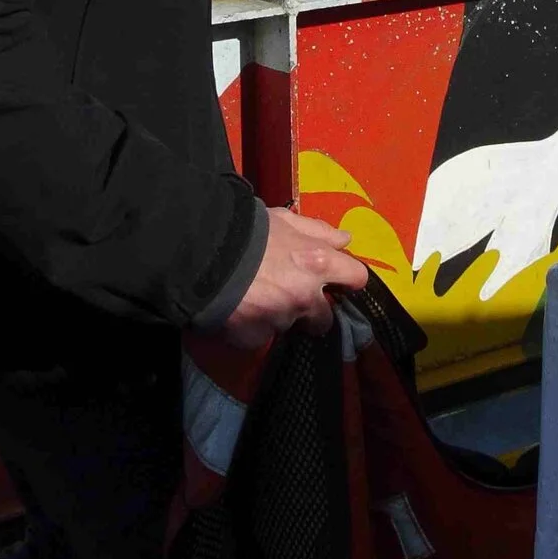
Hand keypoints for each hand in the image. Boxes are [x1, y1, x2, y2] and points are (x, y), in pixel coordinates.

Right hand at [218, 207, 371, 349]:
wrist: (201, 253)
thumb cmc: (245, 231)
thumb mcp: (283, 220)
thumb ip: (317, 230)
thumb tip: (345, 239)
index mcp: (318, 263)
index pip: (356, 278)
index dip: (348, 280)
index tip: (338, 283)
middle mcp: (306, 297)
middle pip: (324, 319)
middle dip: (312, 312)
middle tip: (290, 298)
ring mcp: (281, 321)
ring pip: (287, 325)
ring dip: (276, 315)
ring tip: (253, 297)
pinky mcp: (256, 338)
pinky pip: (259, 335)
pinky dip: (252, 326)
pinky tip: (238, 309)